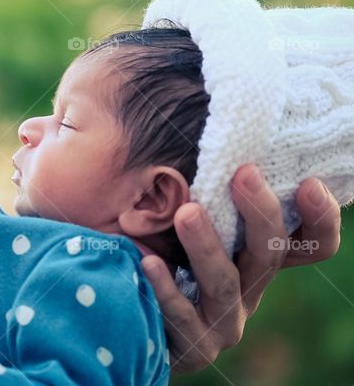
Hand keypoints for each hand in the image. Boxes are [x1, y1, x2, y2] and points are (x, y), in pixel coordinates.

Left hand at [141, 164, 340, 373]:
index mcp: (257, 259)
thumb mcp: (187, 215)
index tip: (308, 182)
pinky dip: (166, 288)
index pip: (310, 245)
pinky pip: (181, 316)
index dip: (319, 219)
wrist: (131, 316)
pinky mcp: (190, 344)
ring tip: (187, 212)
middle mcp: (249, 289)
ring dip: (208, 246)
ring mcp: (223, 320)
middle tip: (242, 173)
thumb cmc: (160, 249)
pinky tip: (147, 260)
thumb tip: (200, 108)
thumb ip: (200, 180)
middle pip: (270, 255)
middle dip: (260, 213)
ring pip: (225, 283)